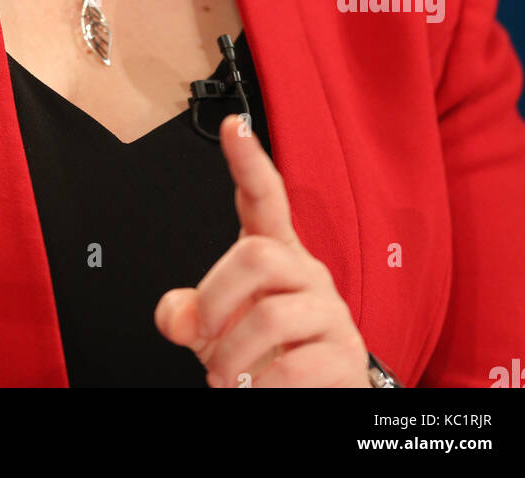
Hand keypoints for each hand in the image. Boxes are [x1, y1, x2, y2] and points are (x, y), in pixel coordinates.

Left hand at [154, 114, 371, 386]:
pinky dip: (261, 388)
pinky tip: (257, 391)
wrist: (313, 397)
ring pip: (271, 317)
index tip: (234, 125)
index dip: (248, 161)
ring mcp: (330, 312)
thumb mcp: (215, 329)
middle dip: (216, 301)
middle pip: (256, 257)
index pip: (264, 197)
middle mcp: (306, 273)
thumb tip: (178, 316)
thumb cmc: (262, 352)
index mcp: (273, 254)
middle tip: (203, 339)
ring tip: (226, 380)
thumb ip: (189, 312)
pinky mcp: (345, 355)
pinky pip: (294, 367)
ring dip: (232, 359)